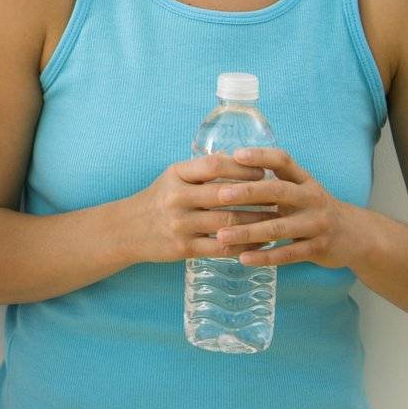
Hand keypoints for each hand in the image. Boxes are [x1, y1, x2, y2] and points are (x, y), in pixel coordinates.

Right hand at [127, 153, 277, 263]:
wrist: (127, 229)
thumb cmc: (158, 199)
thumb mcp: (173, 177)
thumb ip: (202, 170)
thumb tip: (241, 160)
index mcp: (176, 175)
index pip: (214, 165)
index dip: (242, 167)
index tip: (263, 171)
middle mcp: (177, 198)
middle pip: (225, 195)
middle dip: (257, 196)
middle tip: (280, 197)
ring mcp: (180, 224)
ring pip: (228, 223)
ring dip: (256, 222)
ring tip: (276, 220)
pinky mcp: (184, 248)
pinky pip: (222, 249)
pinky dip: (244, 246)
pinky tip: (259, 243)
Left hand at [211, 147, 357, 267]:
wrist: (356, 236)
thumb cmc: (314, 209)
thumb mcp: (301, 189)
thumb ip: (273, 182)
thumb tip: (229, 169)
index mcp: (304, 180)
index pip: (283, 160)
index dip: (260, 156)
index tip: (236, 154)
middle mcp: (312, 198)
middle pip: (278, 191)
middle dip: (248, 193)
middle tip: (220, 195)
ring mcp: (316, 224)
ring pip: (279, 227)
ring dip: (248, 232)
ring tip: (222, 235)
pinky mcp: (318, 248)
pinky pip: (288, 254)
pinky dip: (265, 257)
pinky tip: (243, 258)